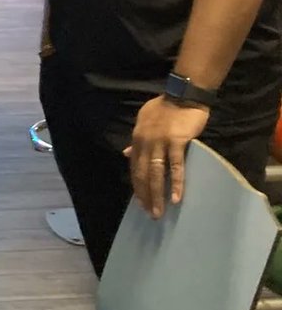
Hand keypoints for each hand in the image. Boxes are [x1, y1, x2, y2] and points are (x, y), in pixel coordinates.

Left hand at [123, 96, 209, 218]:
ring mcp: (160, 142)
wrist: (182, 96)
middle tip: (149, 213)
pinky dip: (175, 183)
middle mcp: (145, 142)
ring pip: (156, 173)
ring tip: (159, 211)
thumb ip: (137, 140)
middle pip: (142, 173)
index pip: (134, 166)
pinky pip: (175, 166)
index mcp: (138, 138)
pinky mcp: (176, 142)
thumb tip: (127, 153)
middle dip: (145, 195)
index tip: (139, 202)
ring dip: (156, 194)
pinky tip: (176, 198)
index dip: (137, 185)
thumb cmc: (165, 109)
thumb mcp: (144, 121)